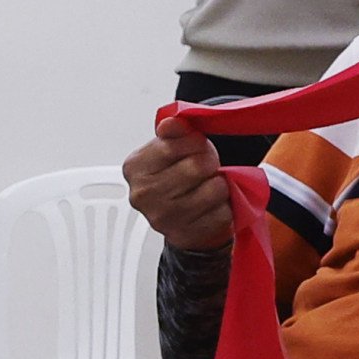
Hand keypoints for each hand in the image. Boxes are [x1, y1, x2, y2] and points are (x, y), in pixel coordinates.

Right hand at [126, 112, 235, 253]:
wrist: (180, 217)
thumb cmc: (175, 176)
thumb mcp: (169, 147)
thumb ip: (172, 131)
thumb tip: (170, 123)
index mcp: (135, 168)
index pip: (172, 145)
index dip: (194, 141)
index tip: (195, 145)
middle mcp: (143, 195)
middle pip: (196, 166)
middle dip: (209, 162)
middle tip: (205, 167)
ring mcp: (163, 219)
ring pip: (214, 189)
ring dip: (218, 184)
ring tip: (207, 186)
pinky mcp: (186, 235)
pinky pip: (222, 212)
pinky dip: (223, 206)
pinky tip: (210, 206)